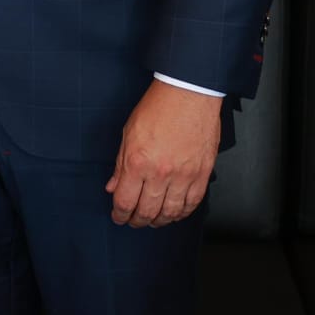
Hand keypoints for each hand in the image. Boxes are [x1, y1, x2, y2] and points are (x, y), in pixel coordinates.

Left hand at [105, 80, 221, 227]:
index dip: (119, 214)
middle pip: (146, 212)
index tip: (118, 216)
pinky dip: (182, 213)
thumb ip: (120, 164)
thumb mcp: (128, 133)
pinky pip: (192, 204)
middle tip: (134, 221)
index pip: (124, 201)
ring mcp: (183, 176)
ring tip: (153, 220)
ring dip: (159, 221)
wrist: (188, 94)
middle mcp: (160, 174)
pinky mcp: (201, 174)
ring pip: (170, 213)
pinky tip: (175, 212)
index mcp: (137, 162)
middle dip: (137, 221)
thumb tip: (113, 185)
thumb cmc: (158, 107)